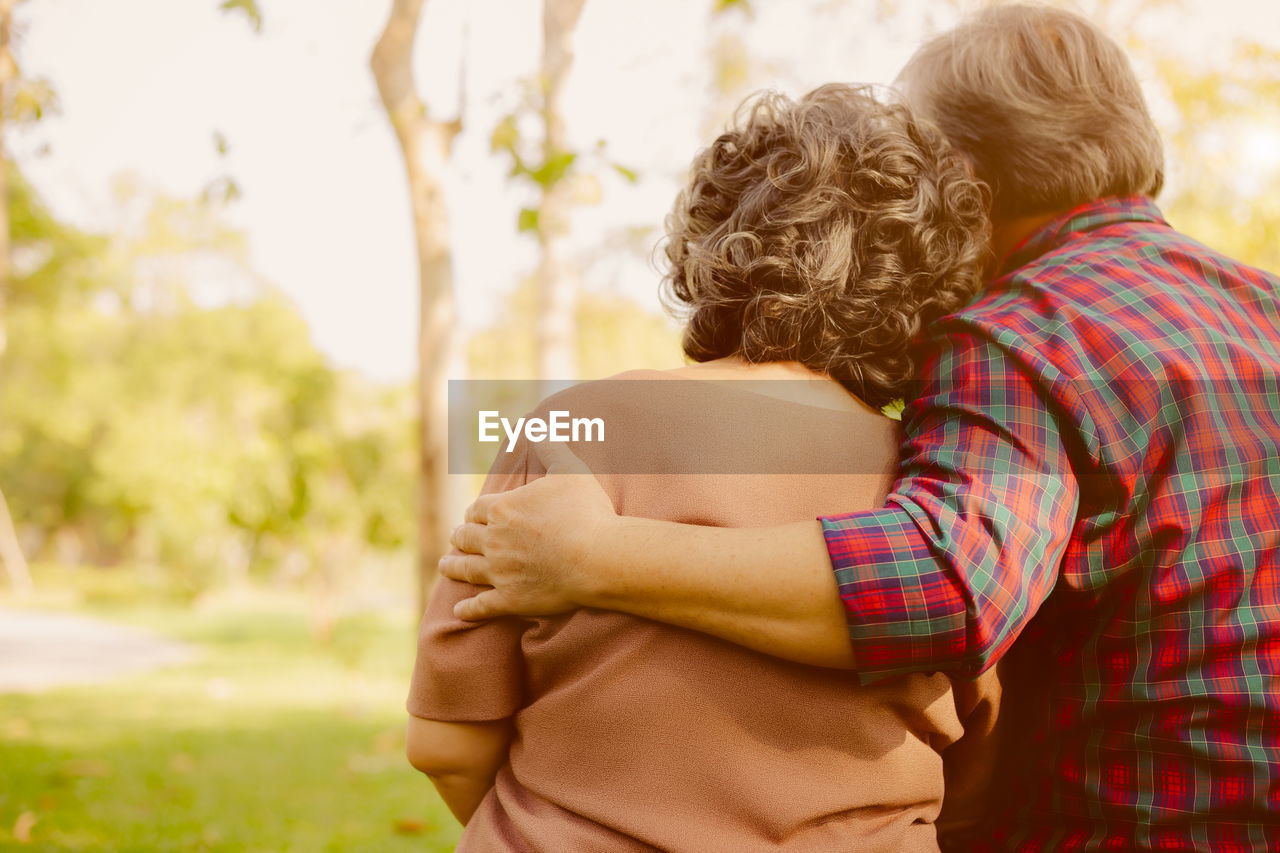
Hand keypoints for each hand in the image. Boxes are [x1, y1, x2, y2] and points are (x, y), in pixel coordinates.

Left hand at [440, 442, 616, 620]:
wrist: (597, 557)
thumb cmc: (586, 511)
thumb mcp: (570, 470)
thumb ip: (552, 447)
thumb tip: (539, 426)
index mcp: (502, 509)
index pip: (477, 509)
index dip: (473, 511)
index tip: (472, 514)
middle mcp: (493, 541)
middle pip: (466, 537)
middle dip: (459, 537)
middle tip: (455, 538)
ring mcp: (499, 573)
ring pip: (466, 569)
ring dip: (453, 567)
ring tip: (444, 566)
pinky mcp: (509, 600)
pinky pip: (481, 607)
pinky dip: (468, 610)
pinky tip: (460, 612)